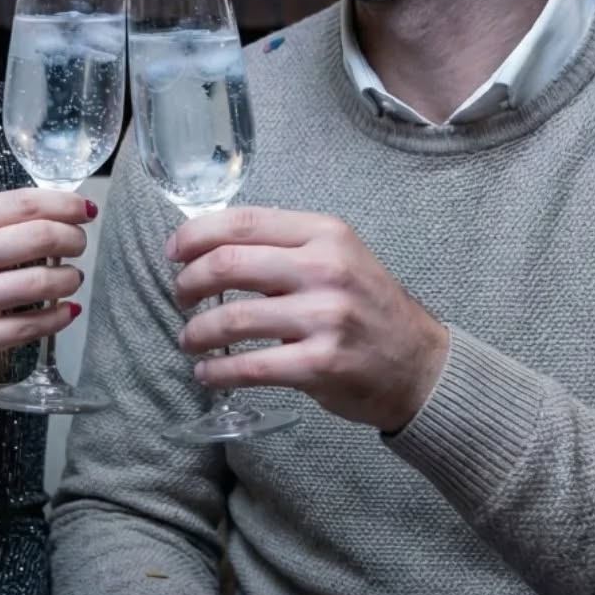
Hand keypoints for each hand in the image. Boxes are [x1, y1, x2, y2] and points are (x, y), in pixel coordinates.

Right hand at [0, 188, 91, 448]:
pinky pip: (30, 325)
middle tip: (79, 245)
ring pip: (41, 282)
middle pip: (39, 237)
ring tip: (71, 278)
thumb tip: (47, 215)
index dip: (65, 204)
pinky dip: (57, 317)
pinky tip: (64, 311)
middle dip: (73, 239)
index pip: (23, 203)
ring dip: (69, 278)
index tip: (85, 209)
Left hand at [168, 208, 449, 432]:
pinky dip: (218, 371)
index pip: (242, 222)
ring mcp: (324, 317)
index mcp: (325, 233)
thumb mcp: (338, 257)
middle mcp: (325, 268)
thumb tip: (211, 245)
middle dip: (188, 282)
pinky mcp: (320, 363)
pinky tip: (208, 372)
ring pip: (233, 318)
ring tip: (189, 339)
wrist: (420, 364)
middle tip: (180, 297)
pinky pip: (251, 367)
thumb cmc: (368, 308)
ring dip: (197, 332)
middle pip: (228, 264)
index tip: (173, 251)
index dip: (195, 235)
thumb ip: (285, 247)